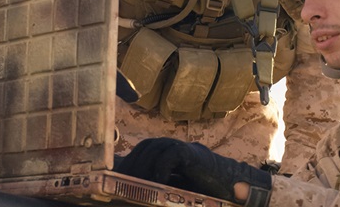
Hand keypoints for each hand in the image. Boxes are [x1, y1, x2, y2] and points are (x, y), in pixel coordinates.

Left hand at [116, 138, 271, 205]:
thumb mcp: (171, 188)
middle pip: (142, 150)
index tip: (110, 174)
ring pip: (153, 151)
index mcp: (163, 152)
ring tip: (138, 187)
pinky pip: (170, 156)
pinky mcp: (190, 153)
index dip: (124, 162)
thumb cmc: (200, 190)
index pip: (138, 152)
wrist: (229, 187)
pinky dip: (161, 170)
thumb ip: (154, 186)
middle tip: (122, 186)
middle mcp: (169, 145)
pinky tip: (159, 183)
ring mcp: (180, 147)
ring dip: (143, 170)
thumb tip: (130, 194)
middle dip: (131, 167)